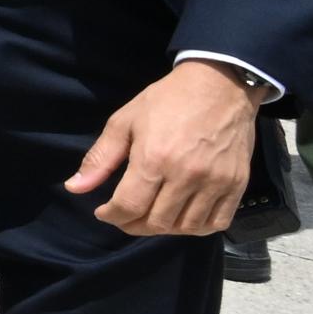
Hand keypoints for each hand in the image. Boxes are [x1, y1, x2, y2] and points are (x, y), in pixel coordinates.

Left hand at [67, 62, 262, 236]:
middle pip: (157, 222)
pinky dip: (198, 227)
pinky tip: (183, 216)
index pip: (129, 207)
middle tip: (126, 216)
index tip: (103, 212)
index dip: (112, 216)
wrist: (220, 85)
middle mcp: (187, 175)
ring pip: (187, 227)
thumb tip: (74, 188)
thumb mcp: (124, 122)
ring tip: (152, 215)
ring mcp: (216, 182)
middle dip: (134, 225)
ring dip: (164, 228)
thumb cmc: (166, 101)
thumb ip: (100, 158)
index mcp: (154, 159)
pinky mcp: (238, 184)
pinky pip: (218, 222)